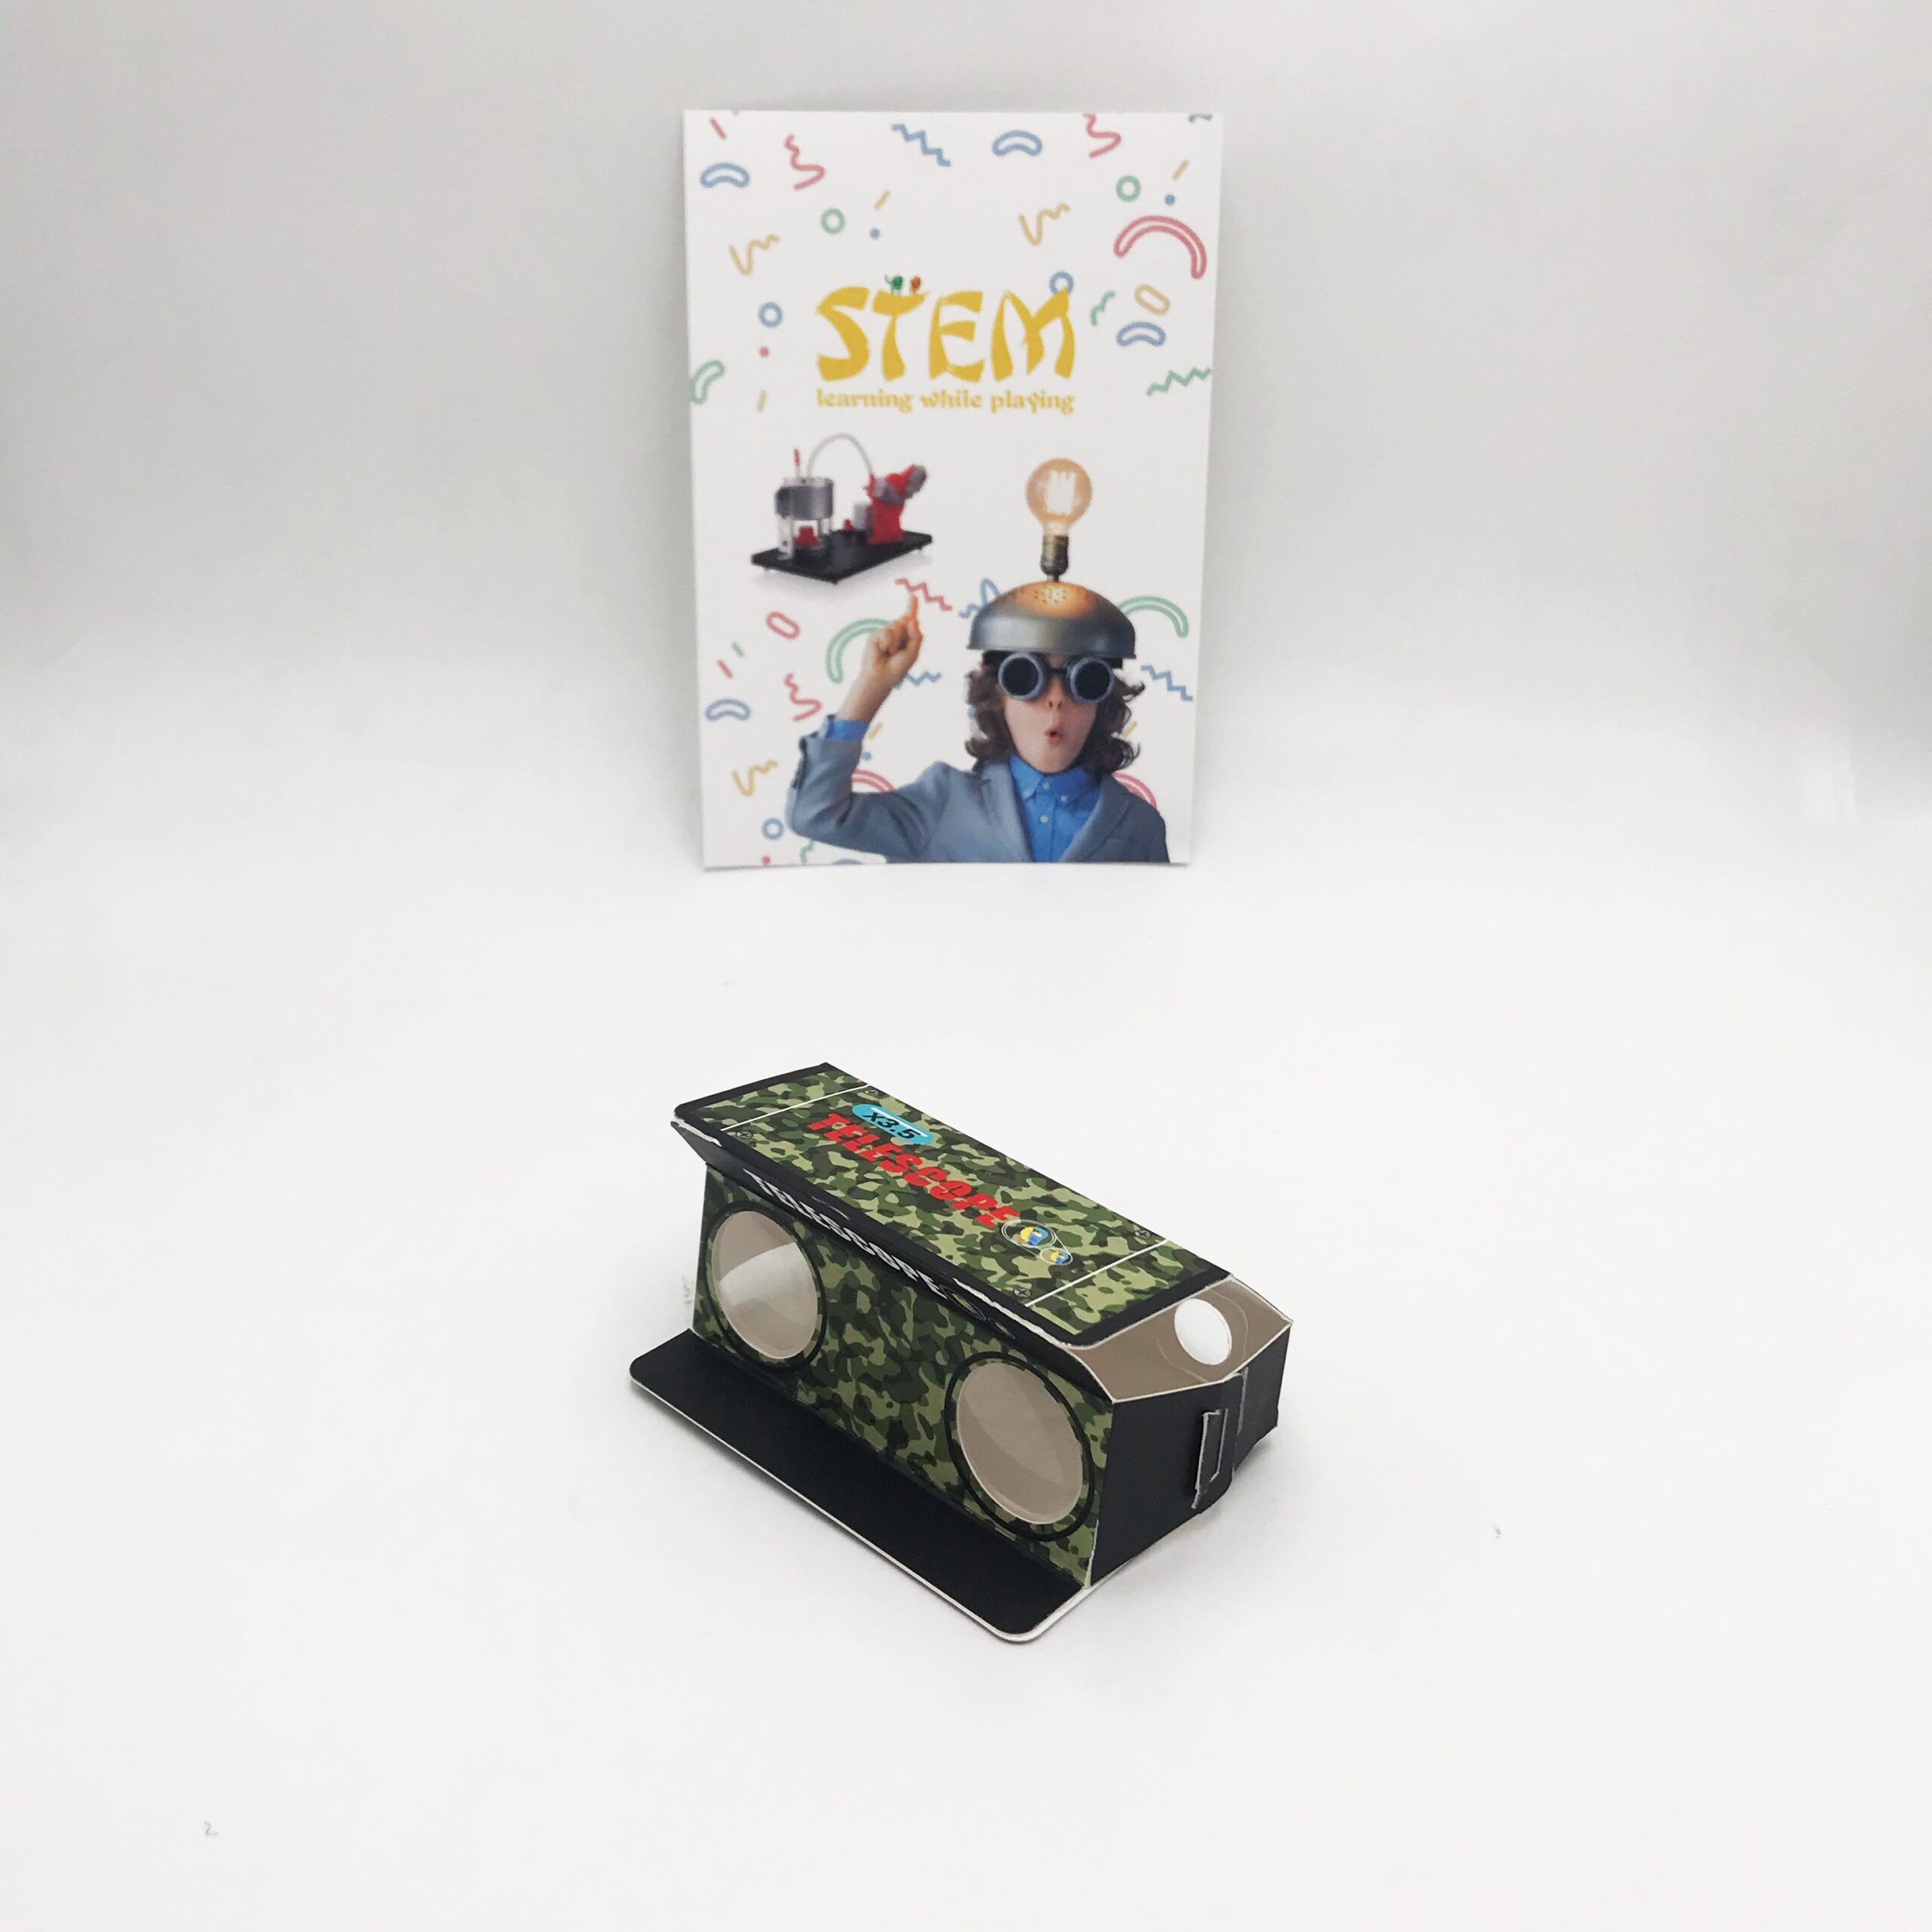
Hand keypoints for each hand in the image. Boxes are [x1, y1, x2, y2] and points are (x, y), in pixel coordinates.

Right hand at [838, 596, 922, 722]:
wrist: (881, 677)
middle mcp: (895, 632)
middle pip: (905, 620)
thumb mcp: (913, 652)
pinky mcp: (875, 636)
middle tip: (899, 650)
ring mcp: (884, 633)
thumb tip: (912, 620)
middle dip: (905, 633)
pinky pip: (886, 632)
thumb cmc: (898, 668)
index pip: (909, 619)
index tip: (913, 595)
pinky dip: (887, 643)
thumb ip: (916, 636)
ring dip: (896, 641)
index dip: (912, 607)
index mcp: (906, 636)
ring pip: (896, 625)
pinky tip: (883, 651)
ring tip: (890, 653)